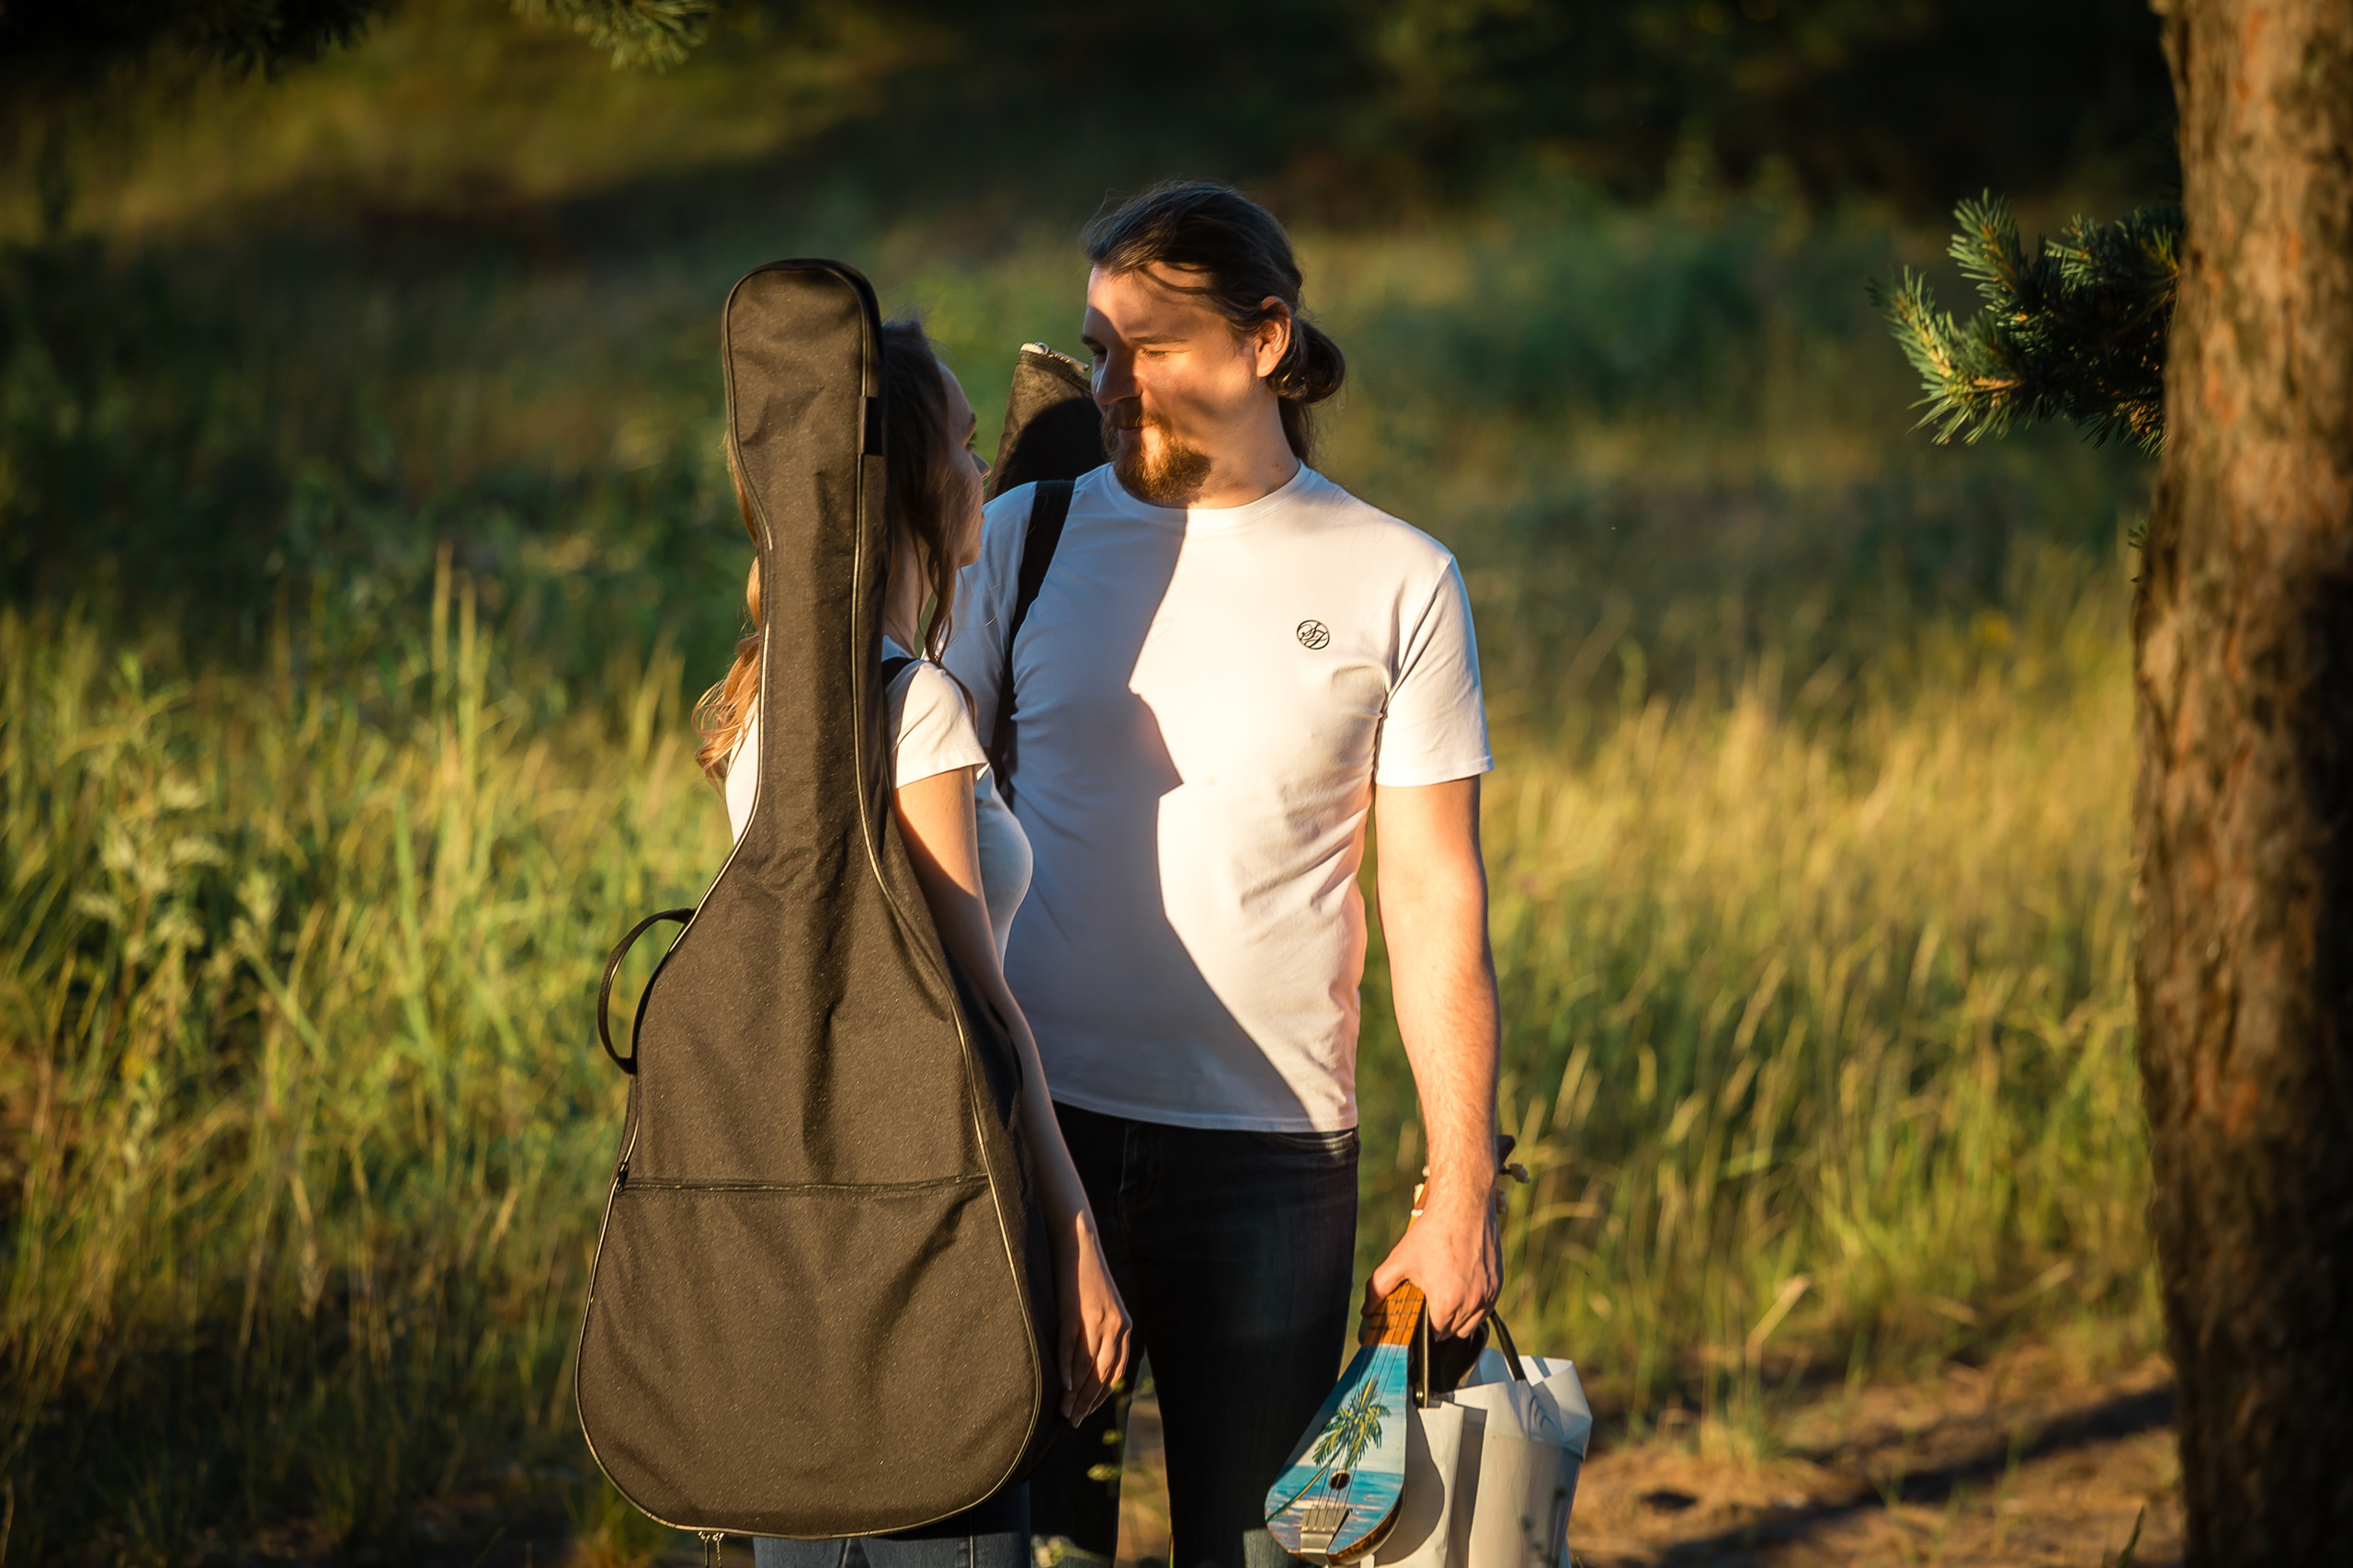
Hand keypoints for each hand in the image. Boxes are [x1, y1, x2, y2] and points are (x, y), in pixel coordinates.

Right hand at [1053, 1209, 1131, 1422]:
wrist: (1078, 1243)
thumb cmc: (1086, 1278)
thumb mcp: (1102, 1308)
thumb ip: (1102, 1334)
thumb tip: (1091, 1367)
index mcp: (1125, 1327)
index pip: (1115, 1373)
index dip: (1101, 1396)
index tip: (1087, 1412)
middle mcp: (1116, 1326)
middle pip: (1101, 1375)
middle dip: (1087, 1402)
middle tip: (1073, 1421)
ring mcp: (1096, 1320)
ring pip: (1087, 1366)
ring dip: (1075, 1393)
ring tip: (1064, 1411)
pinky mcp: (1076, 1312)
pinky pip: (1072, 1347)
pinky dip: (1067, 1369)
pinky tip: (1063, 1386)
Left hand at [1368, 1179, 1498, 1338]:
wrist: (1464, 1204)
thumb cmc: (1434, 1230)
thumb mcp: (1400, 1259)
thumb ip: (1378, 1288)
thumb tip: (1367, 1308)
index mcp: (1447, 1302)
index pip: (1433, 1336)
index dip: (1422, 1330)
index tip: (1416, 1320)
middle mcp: (1472, 1302)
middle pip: (1452, 1334)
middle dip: (1438, 1324)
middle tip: (1427, 1305)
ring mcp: (1488, 1294)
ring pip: (1471, 1324)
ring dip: (1457, 1318)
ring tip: (1443, 1296)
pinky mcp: (1498, 1284)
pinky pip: (1485, 1309)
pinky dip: (1473, 1306)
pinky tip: (1459, 1287)